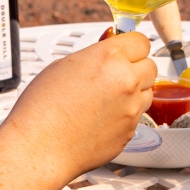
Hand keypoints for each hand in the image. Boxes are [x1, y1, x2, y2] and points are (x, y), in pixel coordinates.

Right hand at [0, 32, 156, 189]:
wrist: (39, 148)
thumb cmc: (42, 108)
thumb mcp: (64, 65)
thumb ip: (95, 54)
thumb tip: (110, 45)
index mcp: (109, 58)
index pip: (141, 41)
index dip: (131, 46)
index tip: (125, 50)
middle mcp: (126, 81)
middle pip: (150, 66)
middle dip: (136, 68)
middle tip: (116, 74)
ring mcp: (131, 107)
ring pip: (148, 92)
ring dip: (134, 92)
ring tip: (106, 99)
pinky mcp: (131, 131)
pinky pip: (137, 116)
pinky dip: (125, 115)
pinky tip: (102, 118)